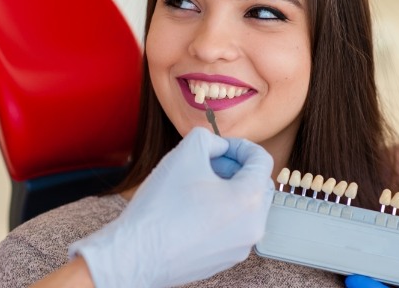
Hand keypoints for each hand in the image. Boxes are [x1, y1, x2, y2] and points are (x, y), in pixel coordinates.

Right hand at [69, 127, 273, 287]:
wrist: (136, 254)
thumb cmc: (161, 206)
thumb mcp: (186, 152)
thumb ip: (210, 139)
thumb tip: (219, 148)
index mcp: (250, 199)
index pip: (262, 160)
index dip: (240, 145)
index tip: (219, 146)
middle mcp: (254, 226)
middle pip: (258, 184)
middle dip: (236, 168)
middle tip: (208, 164)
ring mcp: (241, 247)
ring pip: (245, 207)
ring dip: (228, 190)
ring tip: (197, 186)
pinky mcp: (225, 259)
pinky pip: (233, 228)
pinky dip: (221, 212)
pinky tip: (192, 209)